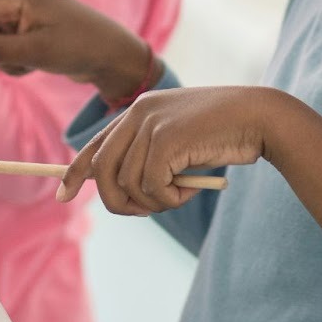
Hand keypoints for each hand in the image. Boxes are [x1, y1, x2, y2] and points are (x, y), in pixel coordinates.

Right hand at [0, 0, 155, 104]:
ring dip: (0, 59)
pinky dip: (12, 63)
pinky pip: (1, 51)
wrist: (113, 55)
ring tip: (30, 63)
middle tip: (7, 63)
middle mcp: (16, 0)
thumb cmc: (80, 45)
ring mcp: (20, 16)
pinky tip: (36, 63)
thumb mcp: (37, 51)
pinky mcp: (25, 32)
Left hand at [58, 86, 285, 211]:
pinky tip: (193, 186)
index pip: (95, 144)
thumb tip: (124, 193)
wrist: (259, 117)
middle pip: (103, 171)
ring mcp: (150, 124)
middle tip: (146, 211)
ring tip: (183, 192)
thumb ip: (151, 156)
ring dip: (156, 202)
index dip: (75, 172)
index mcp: (138, 109)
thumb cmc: (225, 133)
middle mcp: (137, 112)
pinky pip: (152, 189)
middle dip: (120, 202)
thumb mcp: (180, 141)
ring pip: (129, 185)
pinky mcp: (164, 139)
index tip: (63, 196)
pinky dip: (172, 199)